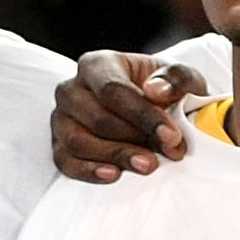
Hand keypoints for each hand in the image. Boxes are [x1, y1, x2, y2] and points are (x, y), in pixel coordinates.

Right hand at [52, 51, 201, 183]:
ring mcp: (61, 119)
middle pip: (97, 118)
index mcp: (98, 65)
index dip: (143, 115)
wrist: (152, 112)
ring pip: (78, 141)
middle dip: (135, 139)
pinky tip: (114, 174)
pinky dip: (88, 171)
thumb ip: (176, 78)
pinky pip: (65, 162)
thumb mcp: (179, 78)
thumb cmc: (162, 92)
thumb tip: (156, 91)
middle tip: (169, 153)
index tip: (172, 136)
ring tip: (147, 165)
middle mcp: (72, 89)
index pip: (113, 90)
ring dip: (115, 156)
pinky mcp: (60, 146)